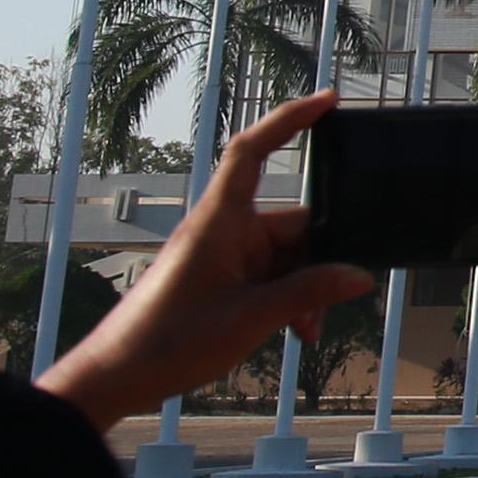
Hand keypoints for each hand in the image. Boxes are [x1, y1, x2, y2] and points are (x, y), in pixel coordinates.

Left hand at [38, 92, 374, 425]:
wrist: (118, 376)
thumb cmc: (168, 341)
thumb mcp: (249, 319)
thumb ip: (308, 293)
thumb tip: (359, 277)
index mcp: (220, 222)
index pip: (253, 151)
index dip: (289, 120)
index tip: (328, 102)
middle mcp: (223, 231)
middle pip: (291, 224)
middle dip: (320, 261)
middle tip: (332, 302)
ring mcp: (222, 256)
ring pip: (286, 257)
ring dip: (304, 289)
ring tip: (305, 329)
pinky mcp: (221, 280)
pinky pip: (270, 277)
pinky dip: (288, 299)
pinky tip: (295, 331)